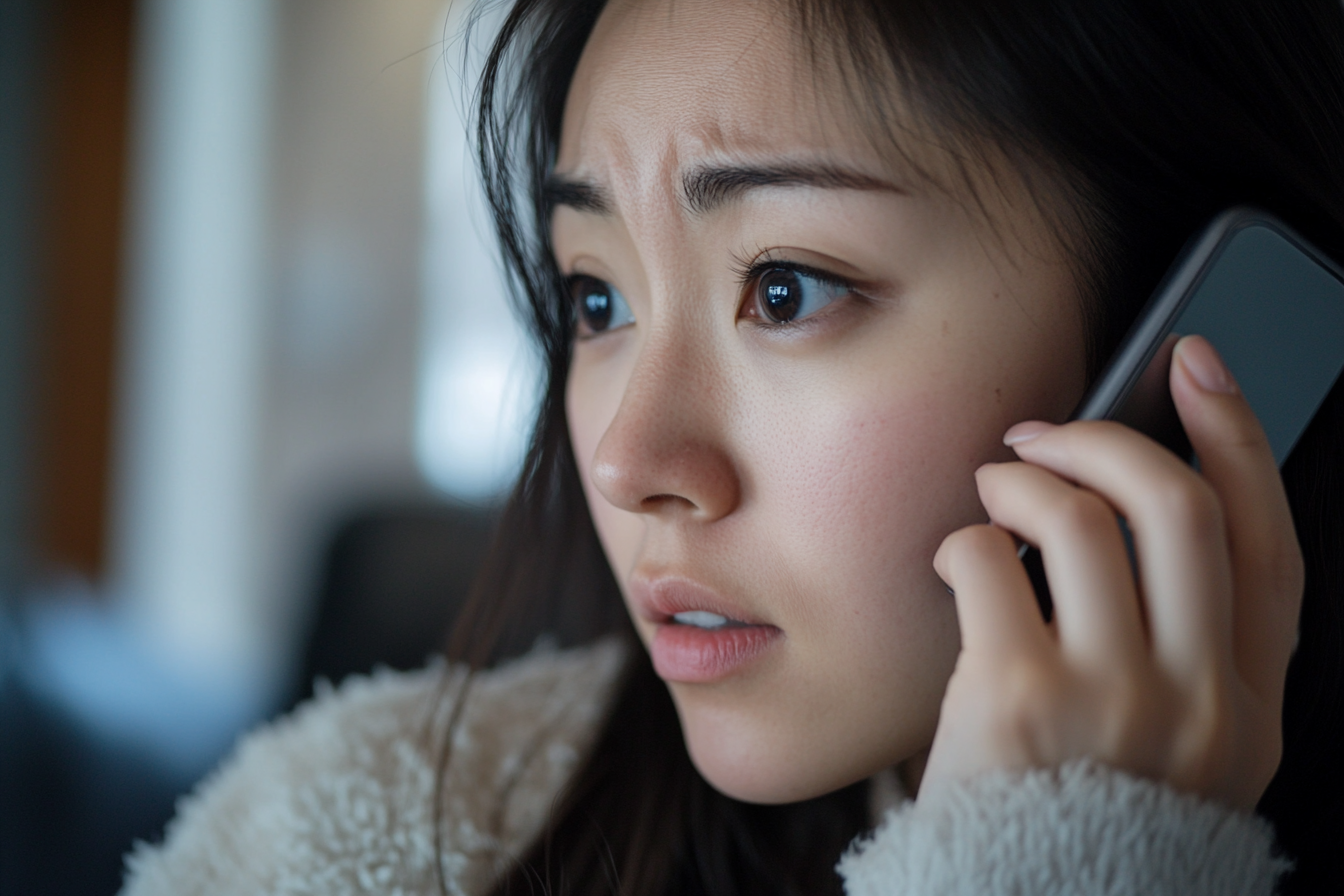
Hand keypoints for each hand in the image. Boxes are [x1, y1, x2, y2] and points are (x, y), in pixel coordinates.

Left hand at [920, 335, 1303, 811]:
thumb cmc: (1079, 816)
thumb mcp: (1175, 749)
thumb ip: (1180, 647)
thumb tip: (1123, 506)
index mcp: (1246, 703)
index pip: (1268, 543)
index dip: (1237, 438)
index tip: (1197, 366)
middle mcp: (1197, 696)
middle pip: (1177, 508)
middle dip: (1104, 439)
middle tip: (1042, 436)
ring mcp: (1114, 697)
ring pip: (1081, 517)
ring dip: (1020, 484)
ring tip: (989, 499)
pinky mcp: (1021, 699)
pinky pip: (989, 561)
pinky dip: (962, 541)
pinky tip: (954, 565)